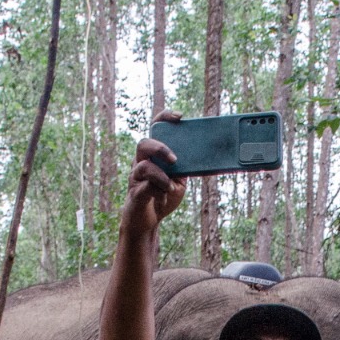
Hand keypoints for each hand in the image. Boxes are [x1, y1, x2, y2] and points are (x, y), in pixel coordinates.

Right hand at [120, 113, 187, 238]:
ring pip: (143, 166)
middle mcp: (141, 162)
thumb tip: (204, 157)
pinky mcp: (135, 193)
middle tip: (174, 160)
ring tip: (171, 185)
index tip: (180, 117)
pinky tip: (164, 197)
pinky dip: (159, 191)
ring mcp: (136, 177)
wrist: (148, 221)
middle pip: (144, 144)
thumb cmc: (163, 196)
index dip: (165, 118)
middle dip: (160, 149)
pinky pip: (145, 187)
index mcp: (153, 155)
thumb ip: (186, 168)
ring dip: (161, 175)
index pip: (155, 129)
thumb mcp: (180, 180)